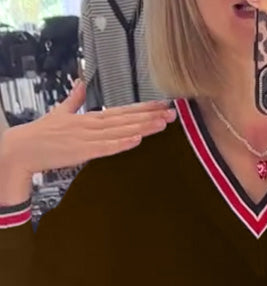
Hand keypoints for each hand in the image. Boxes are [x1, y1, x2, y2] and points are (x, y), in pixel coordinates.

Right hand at [0, 79, 175, 176]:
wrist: (25, 147)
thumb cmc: (43, 133)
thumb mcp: (61, 111)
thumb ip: (74, 99)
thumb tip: (81, 83)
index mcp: (90, 117)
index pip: (122, 111)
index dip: (143, 108)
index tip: (162, 105)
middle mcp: (92, 125)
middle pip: (126, 119)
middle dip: (150, 116)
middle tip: (172, 113)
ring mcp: (88, 137)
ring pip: (121, 131)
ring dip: (142, 127)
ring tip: (162, 123)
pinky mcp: (83, 151)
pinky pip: (106, 147)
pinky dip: (122, 143)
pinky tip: (137, 139)